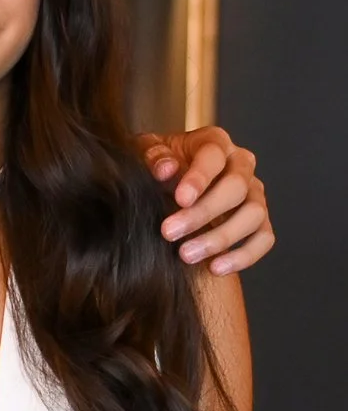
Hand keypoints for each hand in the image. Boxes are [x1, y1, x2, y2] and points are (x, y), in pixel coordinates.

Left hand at [140, 127, 270, 274]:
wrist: (168, 183)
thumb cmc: (159, 166)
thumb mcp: (146, 154)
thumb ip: (154, 157)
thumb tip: (165, 170)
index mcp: (215, 143)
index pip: (214, 157)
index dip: (199, 178)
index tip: (180, 198)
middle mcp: (241, 165)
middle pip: (237, 187)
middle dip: (203, 212)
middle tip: (168, 232)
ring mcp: (254, 193)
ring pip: (254, 214)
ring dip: (221, 237)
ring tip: (186, 255)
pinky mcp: (259, 221)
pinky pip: (264, 238)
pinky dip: (244, 255)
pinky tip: (215, 267)